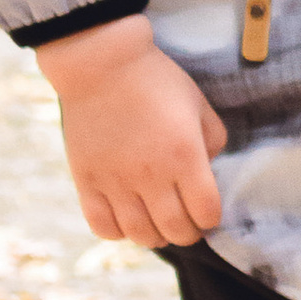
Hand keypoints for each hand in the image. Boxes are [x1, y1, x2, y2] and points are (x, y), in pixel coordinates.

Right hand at [36, 13, 227, 248]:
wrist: (101, 63)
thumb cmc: (156, 80)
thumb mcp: (198, 105)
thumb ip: (214, 142)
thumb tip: (208, 172)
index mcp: (184, 156)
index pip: (206, 213)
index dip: (211, 217)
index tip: (207, 209)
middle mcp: (151, 175)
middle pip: (177, 231)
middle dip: (188, 231)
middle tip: (185, 220)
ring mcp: (116, 181)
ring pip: (141, 236)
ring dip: (155, 236)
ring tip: (157, 223)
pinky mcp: (87, 181)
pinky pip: (102, 226)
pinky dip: (118, 231)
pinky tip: (125, 218)